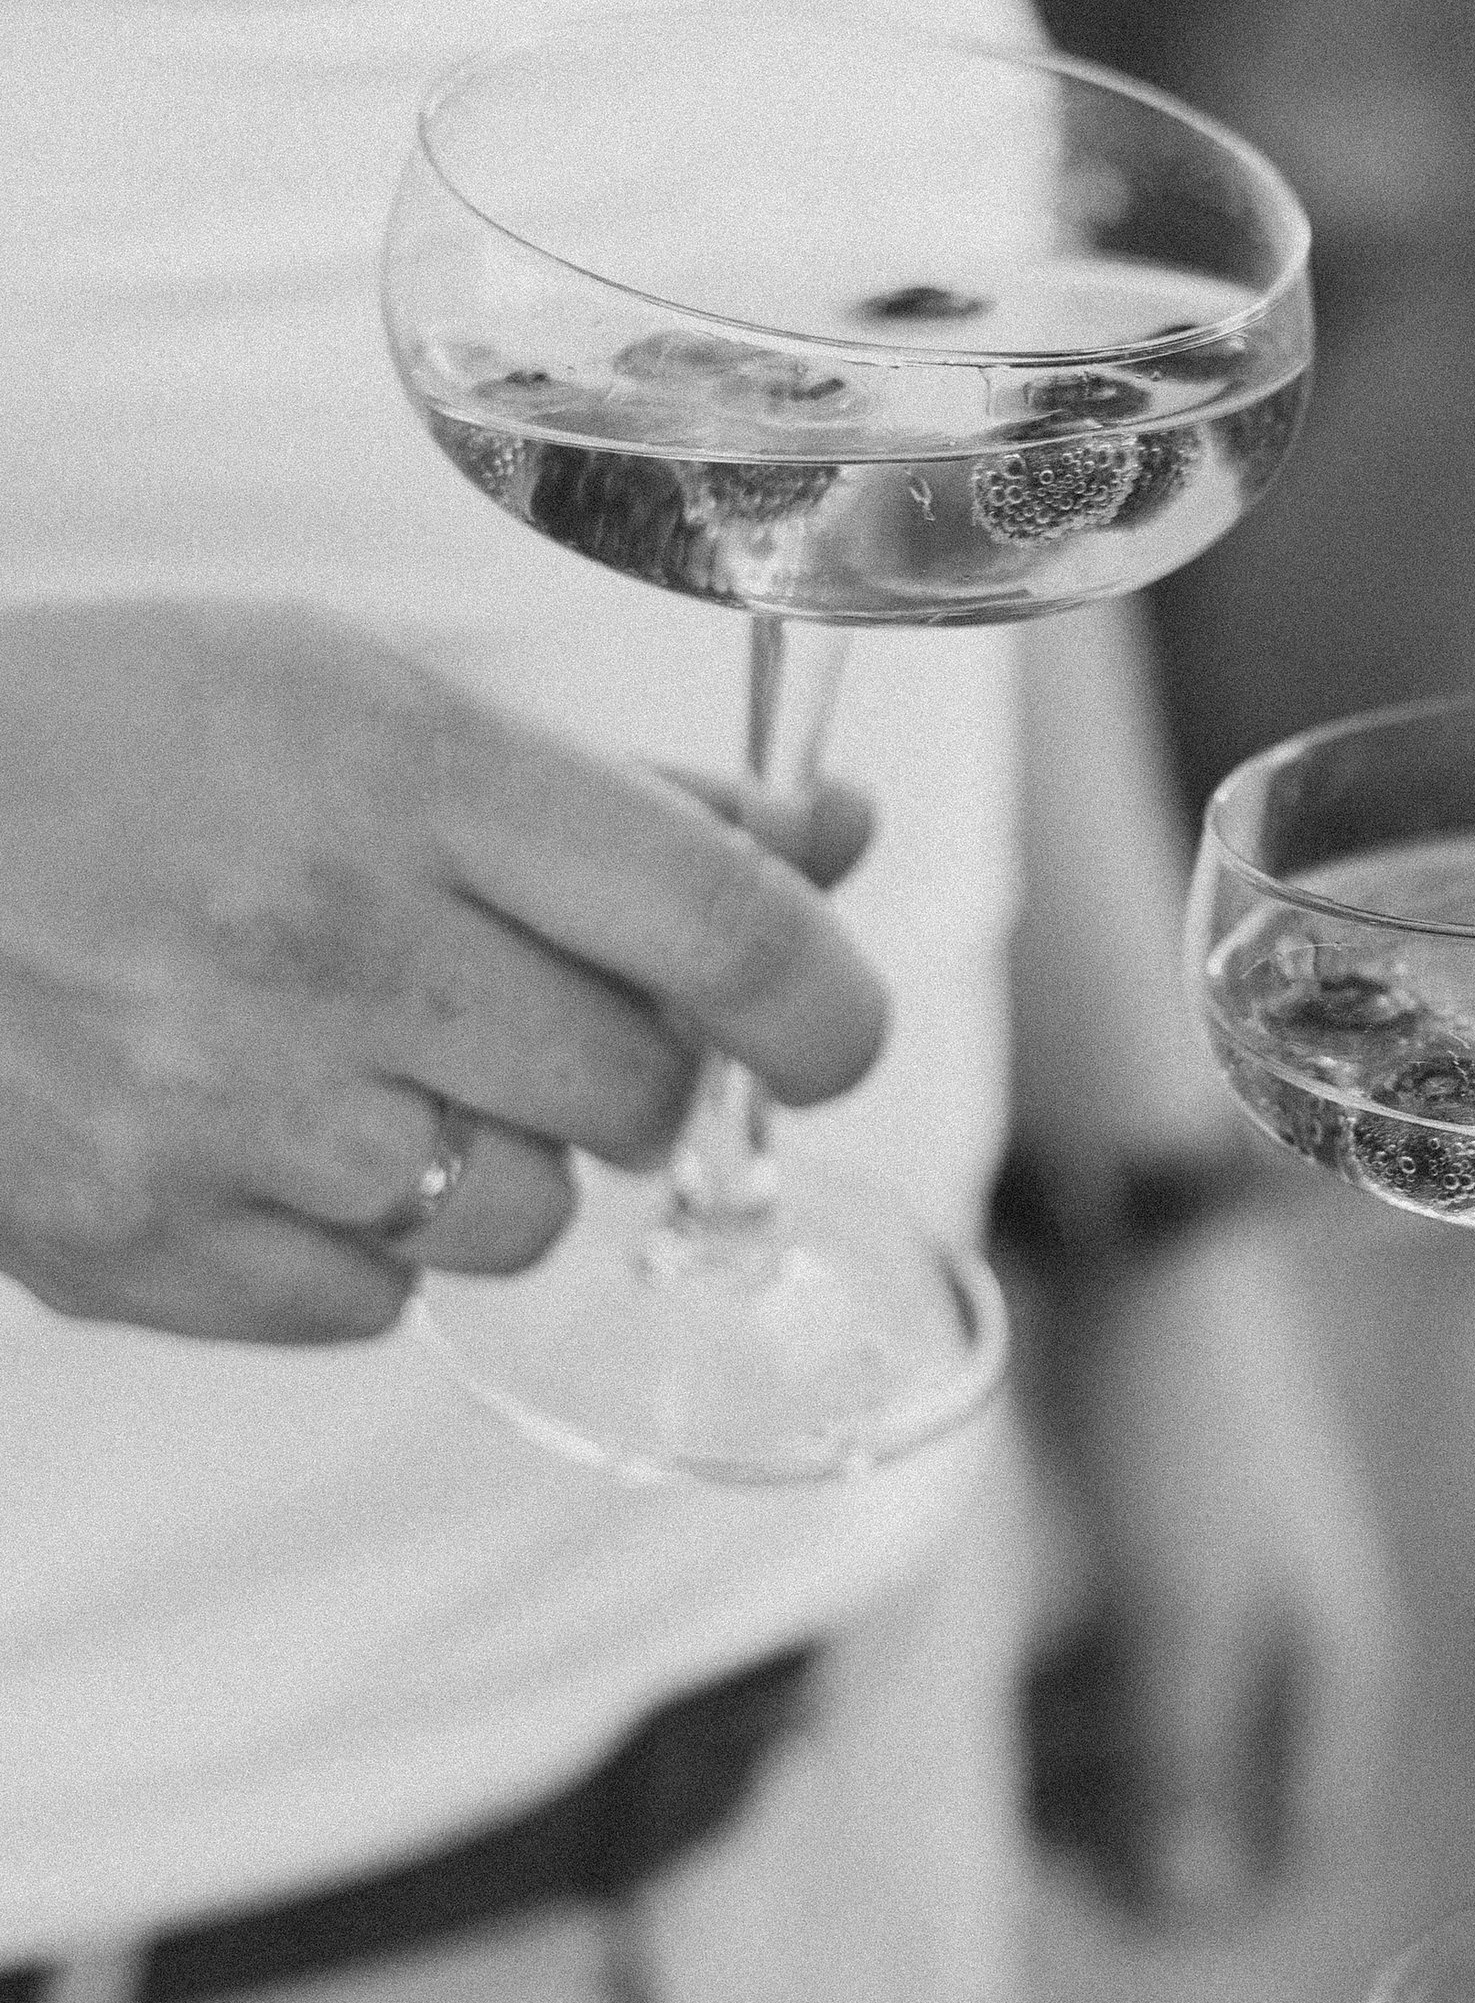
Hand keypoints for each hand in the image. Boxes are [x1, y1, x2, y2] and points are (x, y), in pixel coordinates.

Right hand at [0, 599, 885, 1343]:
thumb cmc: (115, 744)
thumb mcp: (363, 698)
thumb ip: (619, 797)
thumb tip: (830, 841)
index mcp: (402, 773)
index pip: (719, 924)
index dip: (825, 1004)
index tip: (826, 1029)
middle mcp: (325, 944)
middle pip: (640, 1096)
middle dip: (630, 1069)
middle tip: (528, 1010)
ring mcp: (223, 1112)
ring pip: (521, 1220)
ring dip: (492, 1161)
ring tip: (363, 1059)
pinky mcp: (136, 1245)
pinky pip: (372, 1305)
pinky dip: (350, 1242)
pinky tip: (257, 1128)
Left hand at [1019, 1206, 1395, 1927]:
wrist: (1134, 1239)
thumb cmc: (1169, 1428)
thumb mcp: (1177, 1611)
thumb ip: (1182, 1765)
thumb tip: (1187, 1911)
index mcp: (1333, 1673)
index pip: (1285, 1856)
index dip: (1186, 1893)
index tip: (1079, 1872)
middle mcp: (1295, 1650)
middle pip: (1211, 1810)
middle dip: (1114, 1817)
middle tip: (1024, 1781)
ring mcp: (1232, 1600)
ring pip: (1154, 1744)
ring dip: (1076, 1755)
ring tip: (1007, 1703)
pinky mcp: (1167, 1556)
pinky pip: (1118, 1671)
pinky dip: (1060, 1684)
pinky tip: (1005, 1654)